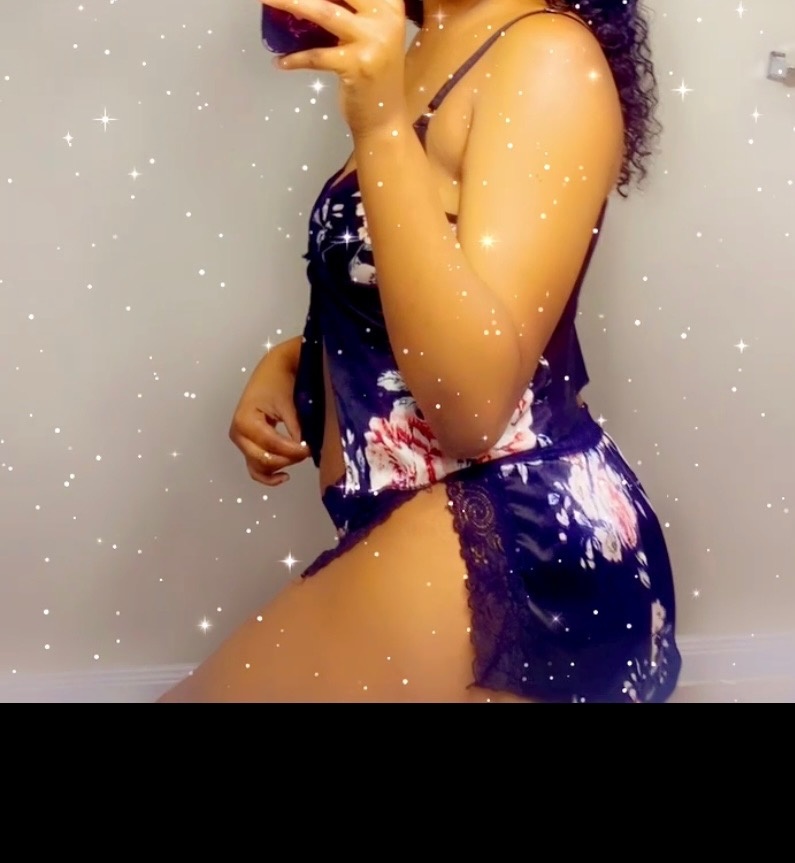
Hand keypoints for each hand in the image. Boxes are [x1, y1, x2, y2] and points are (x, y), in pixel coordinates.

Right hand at [228, 352, 310, 486]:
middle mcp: (238, 434)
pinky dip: (268, 475)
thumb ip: (296, 429)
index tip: (311, 448)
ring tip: (299, 458)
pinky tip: (284, 476)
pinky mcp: (247, 445)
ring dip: (280, 466)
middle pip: (264, 459)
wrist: (272, 370)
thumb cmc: (279, 383)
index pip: (272, 445)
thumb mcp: (288, 405)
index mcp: (245, 421)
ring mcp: (241, 441)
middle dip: (288, 459)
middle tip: (308, 451)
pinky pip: (255, 467)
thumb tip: (305, 450)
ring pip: (259, 466)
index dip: (293, 451)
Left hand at [264, 0, 408, 138]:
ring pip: (323, 11)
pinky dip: (294, 59)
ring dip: (290, 2)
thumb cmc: (374, 73)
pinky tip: (280, 61)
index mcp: (390, 4)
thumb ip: (351, 10)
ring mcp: (372, 41)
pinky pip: (316, 56)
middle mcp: (385, 16)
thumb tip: (306, 1)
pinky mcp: (356, 66)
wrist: (385, 118)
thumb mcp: (369, 33)